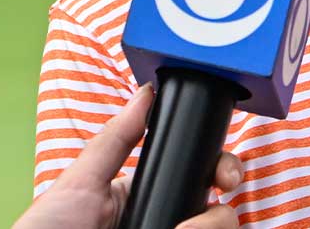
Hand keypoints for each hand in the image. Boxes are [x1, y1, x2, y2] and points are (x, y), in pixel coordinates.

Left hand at [14, 85, 241, 228]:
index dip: (219, 171)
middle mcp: (164, 223)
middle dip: (227, 195)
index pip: (195, 179)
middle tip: (223, 188)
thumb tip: (146, 93)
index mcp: (143, 198)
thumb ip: (116, 139)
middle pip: (219, 210)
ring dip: (212, 224)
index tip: (225, 174)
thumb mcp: (83, 180)